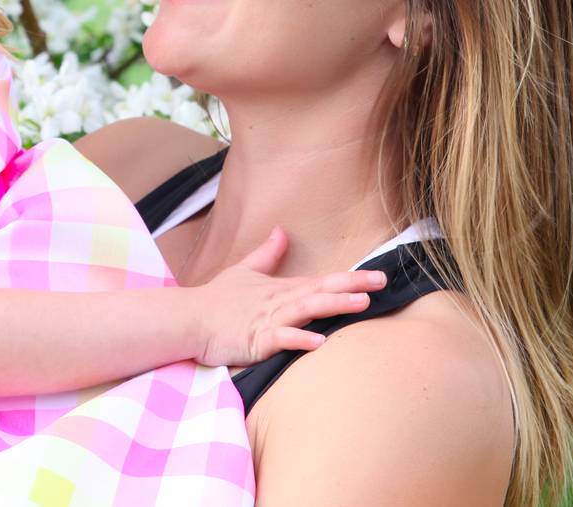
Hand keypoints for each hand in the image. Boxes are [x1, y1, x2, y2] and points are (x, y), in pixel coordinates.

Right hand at [190, 226, 387, 367]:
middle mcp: (280, 301)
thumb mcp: (244, 271)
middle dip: (352, 285)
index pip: (322, 280)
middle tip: (382, 281)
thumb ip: (267, 254)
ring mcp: (269, 320)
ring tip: (361, 303)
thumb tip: (282, 230)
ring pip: (306, 309)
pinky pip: (280, 339)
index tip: (380, 275)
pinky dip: (299, 338)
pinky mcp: (256, 339)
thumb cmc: (218, 298)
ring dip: (333, 304)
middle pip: (321, 290)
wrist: (189, 318)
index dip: (351, 277)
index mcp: (281, 289)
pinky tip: (320, 341)